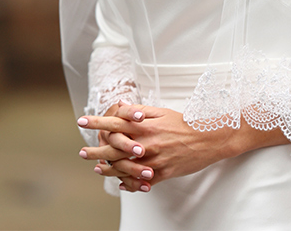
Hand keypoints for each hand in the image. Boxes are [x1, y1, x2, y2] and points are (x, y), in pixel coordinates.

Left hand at [78, 102, 288, 191]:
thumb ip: (141, 112)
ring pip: (123, 168)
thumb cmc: (185, 123)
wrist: (208, 138)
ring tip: (98, 168)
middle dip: (95, 150)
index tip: (82, 121)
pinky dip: (129, 183)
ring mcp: (152, 160)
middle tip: (82, 152)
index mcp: (146, 125)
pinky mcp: (161, 174)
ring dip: (108, 168)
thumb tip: (122, 106)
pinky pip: (139, 182)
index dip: (97, 122)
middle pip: (113, 148)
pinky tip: (121, 183)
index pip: (115, 122)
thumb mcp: (163, 112)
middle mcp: (146, 143)